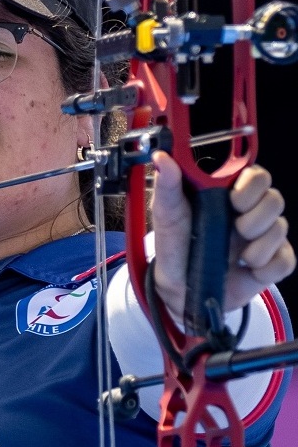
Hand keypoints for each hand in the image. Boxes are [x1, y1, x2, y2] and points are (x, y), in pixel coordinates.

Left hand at [150, 151, 294, 317]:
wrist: (179, 288)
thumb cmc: (174, 245)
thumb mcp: (166, 214)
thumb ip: (167, 186)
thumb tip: (162, 158)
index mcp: (227, 195)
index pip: (257, 176)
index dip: (253, 184)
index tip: (234, 199)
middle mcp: (249, 212)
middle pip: (275, 199)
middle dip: (256, 217)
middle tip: (235, 229)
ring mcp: (262, 237)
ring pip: (281, 229)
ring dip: (258, 246)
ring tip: (236, 256)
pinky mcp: (270, 263)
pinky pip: (285, 261)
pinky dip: (267, 267)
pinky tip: (247, 270)